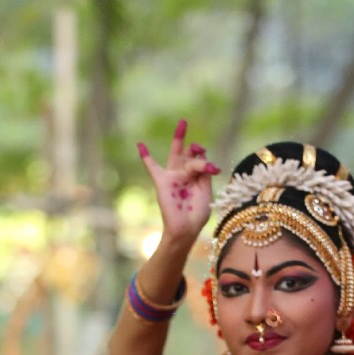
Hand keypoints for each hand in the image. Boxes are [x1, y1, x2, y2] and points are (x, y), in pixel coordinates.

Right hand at [137, 118, 219, 246]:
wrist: (185, 229)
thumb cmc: (196, 214)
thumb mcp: (206, 191)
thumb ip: (204, 173)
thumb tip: (202, 156)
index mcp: (195, 178)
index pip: (201, 160)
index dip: (206, 161)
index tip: (213, 169)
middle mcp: (184, 175)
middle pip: (188, 153)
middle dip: (194, 146)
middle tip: (198, 146)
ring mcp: (172, 177)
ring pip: (177, 154)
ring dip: (180, 140)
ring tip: (183, 124)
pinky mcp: (162, 182)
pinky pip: (151, 167)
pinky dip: (145, 156)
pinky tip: (140, 145)